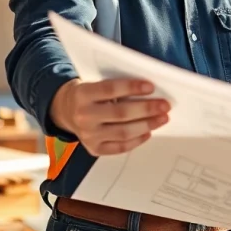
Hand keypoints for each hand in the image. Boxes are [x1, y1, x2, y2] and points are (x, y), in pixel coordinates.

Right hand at [50, 78, 169, 155]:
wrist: (65, 111)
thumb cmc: (88, 93)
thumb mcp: (94, 81)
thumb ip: (115, 85)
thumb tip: (148, 89)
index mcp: (82, 94)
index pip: (110, 89)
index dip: (132, 88)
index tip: (151, 86)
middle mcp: (83, 117)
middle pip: (120, 113)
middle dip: (146, 109)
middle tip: (165, 105)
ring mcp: (88, 136)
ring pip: (123, 132)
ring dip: (147, 125)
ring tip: (162, 118)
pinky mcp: (94, 149)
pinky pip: (120, 147)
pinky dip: (137, 140)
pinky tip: (148, 132)